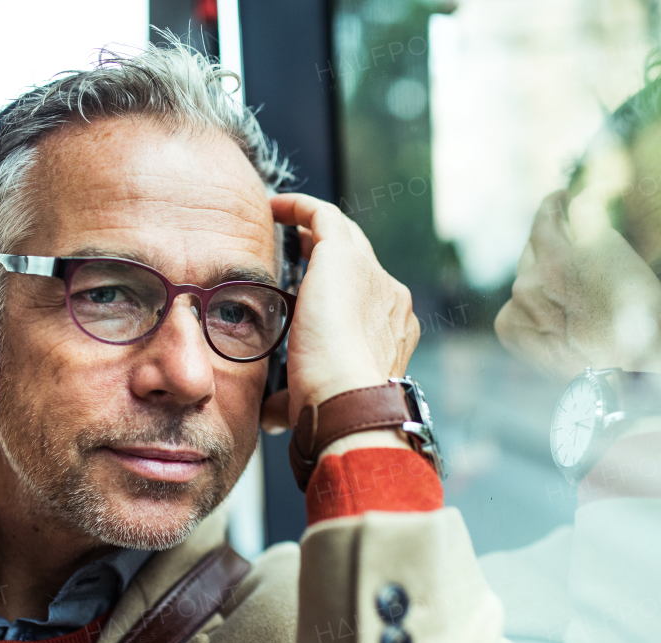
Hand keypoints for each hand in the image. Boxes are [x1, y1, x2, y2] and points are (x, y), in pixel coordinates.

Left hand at [263, 193, 418, 431]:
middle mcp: (390, 298)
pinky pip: (321, 215)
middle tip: (296, 249)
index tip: (308, 291)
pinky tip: (272, 208)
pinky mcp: (344, 255)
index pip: (365, 299)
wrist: (347, 394)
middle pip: (360, 260)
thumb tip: (269, 416)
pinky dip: (297, 208)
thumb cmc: (331, 407)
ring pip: (343, 235)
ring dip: (313, 227)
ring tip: (283, 222)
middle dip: (328, 253)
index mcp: (390, 331)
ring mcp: (373, 274)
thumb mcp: (311, 401)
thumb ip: (291, 400)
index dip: (337, 292)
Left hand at [493, 189, 660, 382]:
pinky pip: (515, 306)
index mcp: (575, 249)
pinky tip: (552, 323)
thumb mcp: (634, 267)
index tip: (563, 199)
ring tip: (566, 296)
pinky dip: (529, 310)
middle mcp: (540, 270)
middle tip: (564, 241)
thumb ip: (599, 234)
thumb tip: (582, 207)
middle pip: (537, 238)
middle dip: (550, 236)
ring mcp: (521, 299)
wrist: (626, 384)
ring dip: (542, 276)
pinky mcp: (509, 325)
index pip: (559, 210)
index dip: (560, 202)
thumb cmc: (643, 328)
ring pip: (526, 273)